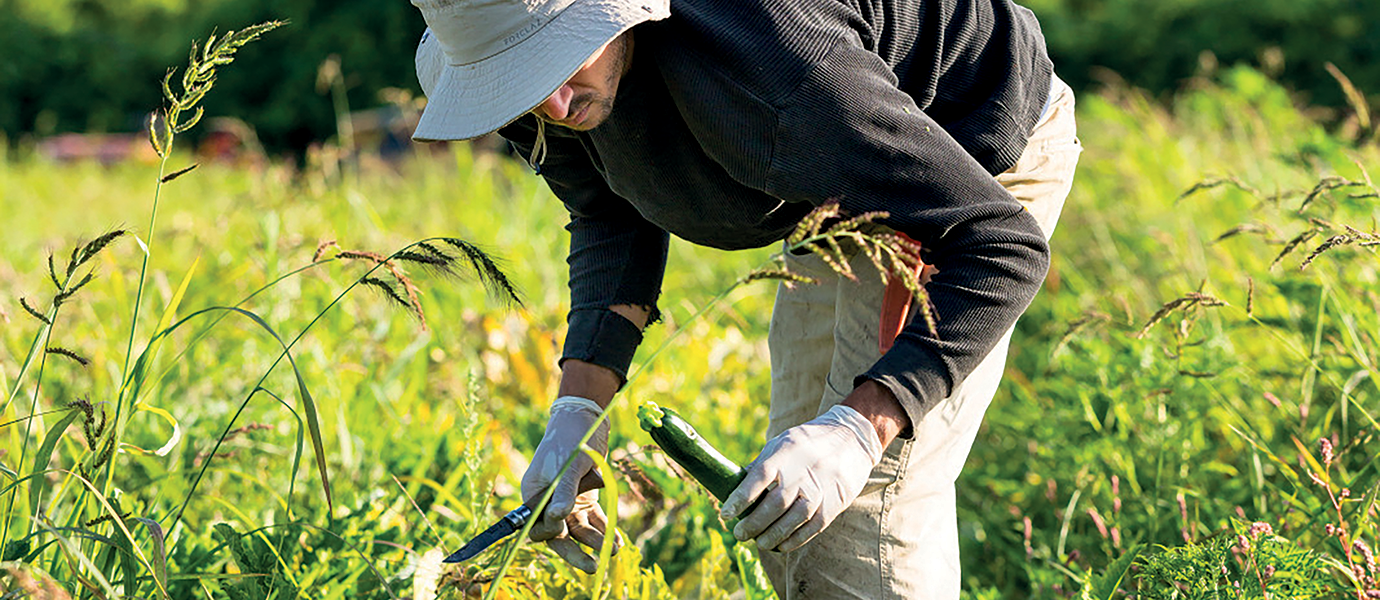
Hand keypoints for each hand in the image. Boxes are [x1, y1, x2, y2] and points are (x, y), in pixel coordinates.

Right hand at [520, 396, 620, 572]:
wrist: (586, 417)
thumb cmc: (571, 439)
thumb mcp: (569, 466)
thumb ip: (564, 493)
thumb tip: (556, 520)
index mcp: (533, 494)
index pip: (539, 525)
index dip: (553, 533)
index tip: (565, 529)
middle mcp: (547, 500)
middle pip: (559, 534)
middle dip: (576, 552)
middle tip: (593, 567)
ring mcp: (566, 499)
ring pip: (578, 528)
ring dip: (595, 539)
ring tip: (613, 549)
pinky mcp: (583, 496)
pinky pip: (592, 518)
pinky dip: (603, 528)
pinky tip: (617, 539)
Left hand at [720, 404, 884, 551]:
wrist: (852, 440)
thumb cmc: (808, 442)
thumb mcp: (782, 443)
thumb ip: (761, 465)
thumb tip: (734, 487)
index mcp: (784, 453)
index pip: (758, 478)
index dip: (739, 498)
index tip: (725, 514)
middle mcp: (802, 473)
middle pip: (774, 504)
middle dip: (753, 524)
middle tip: (739, 534)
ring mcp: (820, 490)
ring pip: (793, 520)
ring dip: (772, 536)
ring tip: (758, 543)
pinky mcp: (834, 504)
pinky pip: (811, 528)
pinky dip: (794, 540)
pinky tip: (780, 545)